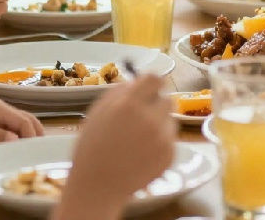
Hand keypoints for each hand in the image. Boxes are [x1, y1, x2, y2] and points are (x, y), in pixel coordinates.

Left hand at [0, 99, 42, 154]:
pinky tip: (20, 147)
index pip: (23, 120)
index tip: (35, 150)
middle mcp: (0, 109)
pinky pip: (11, 129)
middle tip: (41, 150)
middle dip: (35, 132)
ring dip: (29, 134)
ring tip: (34, 149)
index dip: (31, 134)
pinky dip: (19, 137)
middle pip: (26, 119)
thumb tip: (16, 139)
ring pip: (21, 124)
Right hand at [55, 75, 175, 219]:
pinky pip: (171, 138)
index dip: (152, 83)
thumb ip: (119, 92)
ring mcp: (162, 137)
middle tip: (143, 116)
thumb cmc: (92, 147)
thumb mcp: (97, 111)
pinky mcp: (170, 154)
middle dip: (156, 105)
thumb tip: (138, 81)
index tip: (149, 89)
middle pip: (166, 98)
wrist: (98, 185)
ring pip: (171, 118)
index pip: (155, 79)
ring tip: (140, 138)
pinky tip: (143, 152)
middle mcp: (149, 117)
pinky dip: (161, 141)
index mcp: (128, 104)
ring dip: (160, 122)